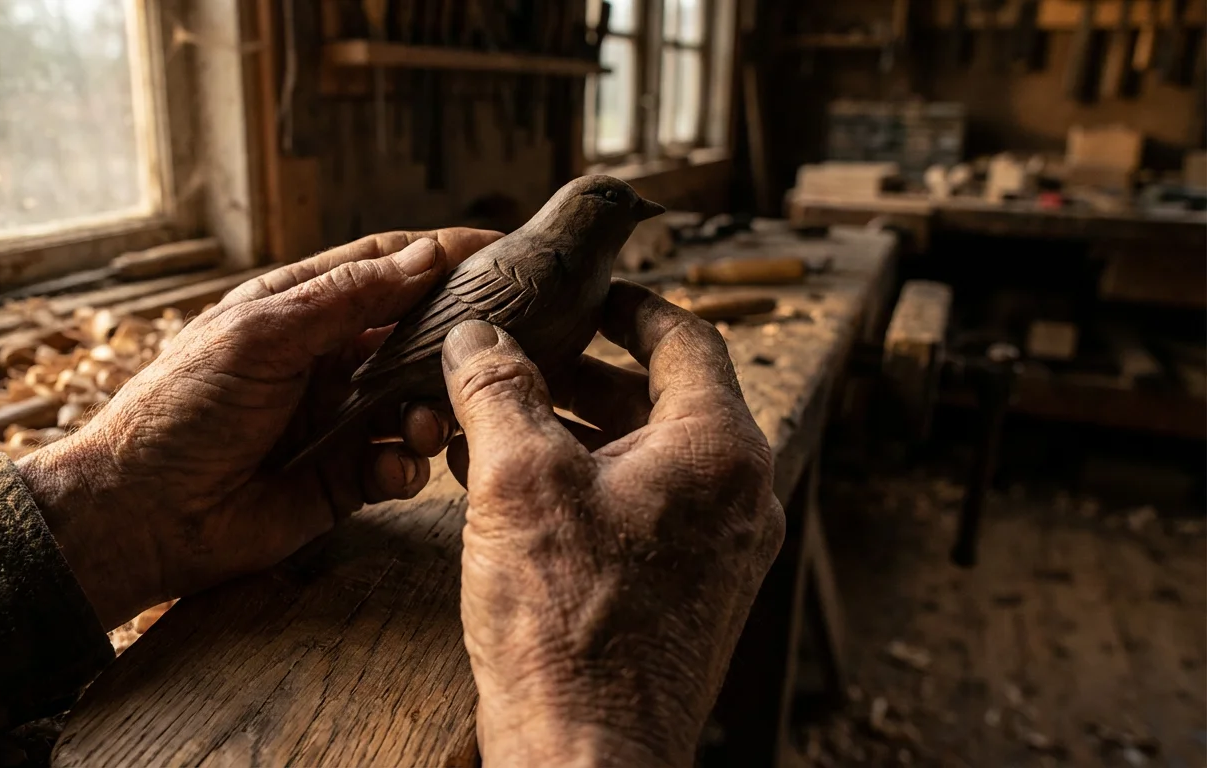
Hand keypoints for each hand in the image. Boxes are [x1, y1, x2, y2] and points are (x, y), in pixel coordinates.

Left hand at [18, 229, 498, 629]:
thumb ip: (347, 296)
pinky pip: (398, 464)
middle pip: (413, 335)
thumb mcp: (261, 335)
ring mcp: (337, 419)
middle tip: (492, 352)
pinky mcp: (343, 478)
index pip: (386, 266)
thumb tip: (426, 255)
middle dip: (451, 343)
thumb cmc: (182, 410)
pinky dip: (405, 466)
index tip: (502, 253)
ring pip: (417, 402)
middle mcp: (326, 359)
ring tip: (421, 426)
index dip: (441, 255)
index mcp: (300, 308)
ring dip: (431, 411)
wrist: (139, 517)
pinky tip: (388, 471)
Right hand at [439, 281, 785, 766]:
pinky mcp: (688, 596)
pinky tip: (511, 493)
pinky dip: (584, 489)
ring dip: (574, 434)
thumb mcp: (517, 480)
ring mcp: (718, 553)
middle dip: (583, 375)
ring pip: (646, 460)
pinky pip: (640, 513)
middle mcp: (736, 498)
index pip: (687, 340)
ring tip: (497, 423)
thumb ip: (497, 389)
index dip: (630, 307)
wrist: (586, 756)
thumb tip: (475, 336)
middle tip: (522, 359)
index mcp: (718, 450)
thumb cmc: (567, 626)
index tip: (589, 294)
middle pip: (662, 401)